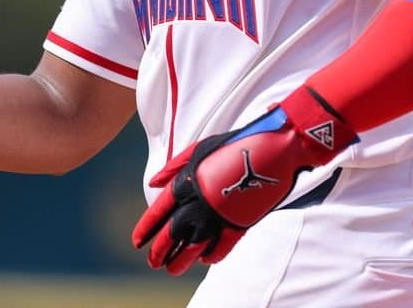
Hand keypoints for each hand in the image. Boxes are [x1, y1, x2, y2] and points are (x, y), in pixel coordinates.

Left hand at [132, 86, 357, 274]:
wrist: (275, 148)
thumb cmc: (237, 143)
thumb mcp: (202, 148)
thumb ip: (175, 166)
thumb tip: (153, 183)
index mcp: (189, 180)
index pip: (160, 210)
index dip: (147, 227)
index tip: (137, 241)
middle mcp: (201, 201)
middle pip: (173, 233)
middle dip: (159, 249)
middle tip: (152, 262)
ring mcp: (221, 215)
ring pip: (193, 246)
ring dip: (179, 260)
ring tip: (170, 269)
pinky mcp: (241, 224)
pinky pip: (220, 248)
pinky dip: (209, 256)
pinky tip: (202, 260)